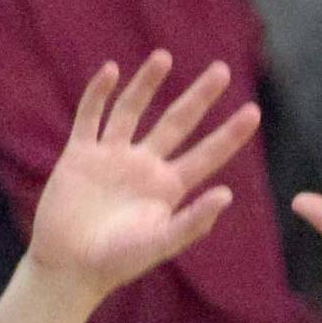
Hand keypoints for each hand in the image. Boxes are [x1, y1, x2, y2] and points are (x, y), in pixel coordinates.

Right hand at [27, 51, 260, 300]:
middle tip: (222, 70)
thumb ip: (192, 221)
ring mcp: (111, 157)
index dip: (229, 134)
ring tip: (164, 57)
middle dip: (199, 97)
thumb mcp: (160, 244)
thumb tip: (227, 194)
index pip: (207, 154)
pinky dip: (98, 94)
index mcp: (168, 188)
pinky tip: (110, 70)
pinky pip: (90, 117)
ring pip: (132, 111)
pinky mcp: (80, 155)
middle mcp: (143, 166)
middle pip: (176, 123)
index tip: (253, 111)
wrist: (69, 265)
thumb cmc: (117, 262)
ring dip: (147, 84)